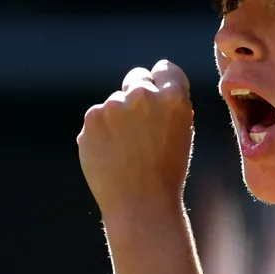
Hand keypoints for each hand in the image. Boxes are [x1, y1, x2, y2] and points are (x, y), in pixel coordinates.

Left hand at [77, 60, 193, 216]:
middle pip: (137, 77)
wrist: (140, 204)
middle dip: (137, 94)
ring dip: (118, 119)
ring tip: (126, 151)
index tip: (159, 95)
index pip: (166, 69)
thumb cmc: (166, 173)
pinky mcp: (92, 119)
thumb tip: (154, 89)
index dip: (162, 82)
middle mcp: (143, 95)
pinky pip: (98, 119)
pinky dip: (101, 133)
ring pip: (115, 102)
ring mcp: (115, 105)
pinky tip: (111, 155)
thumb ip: (170, 106)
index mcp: (174, 98)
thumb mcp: (182, 133)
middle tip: (139, 127)